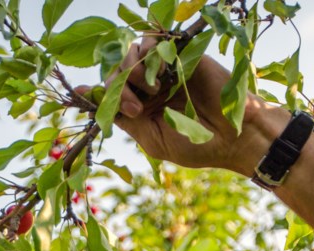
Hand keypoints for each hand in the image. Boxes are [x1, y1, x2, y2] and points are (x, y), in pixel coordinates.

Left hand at [104, 38, 287, 175]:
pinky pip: (153, 42)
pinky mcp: (180, 55)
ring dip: (132, 73)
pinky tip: (161, 78)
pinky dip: (148, 56)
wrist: (234, 136)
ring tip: (151, 93)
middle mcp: (150, 87)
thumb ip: (126, 120)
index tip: (80, 93)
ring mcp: (165, 70)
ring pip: (130, 55)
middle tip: (137, 108)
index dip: (96, 93)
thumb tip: (95, 103)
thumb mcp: (153, 140)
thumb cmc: (197, 146)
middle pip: (116, 73)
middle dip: (118, 89)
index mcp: (142, 109)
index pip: (111, 94)